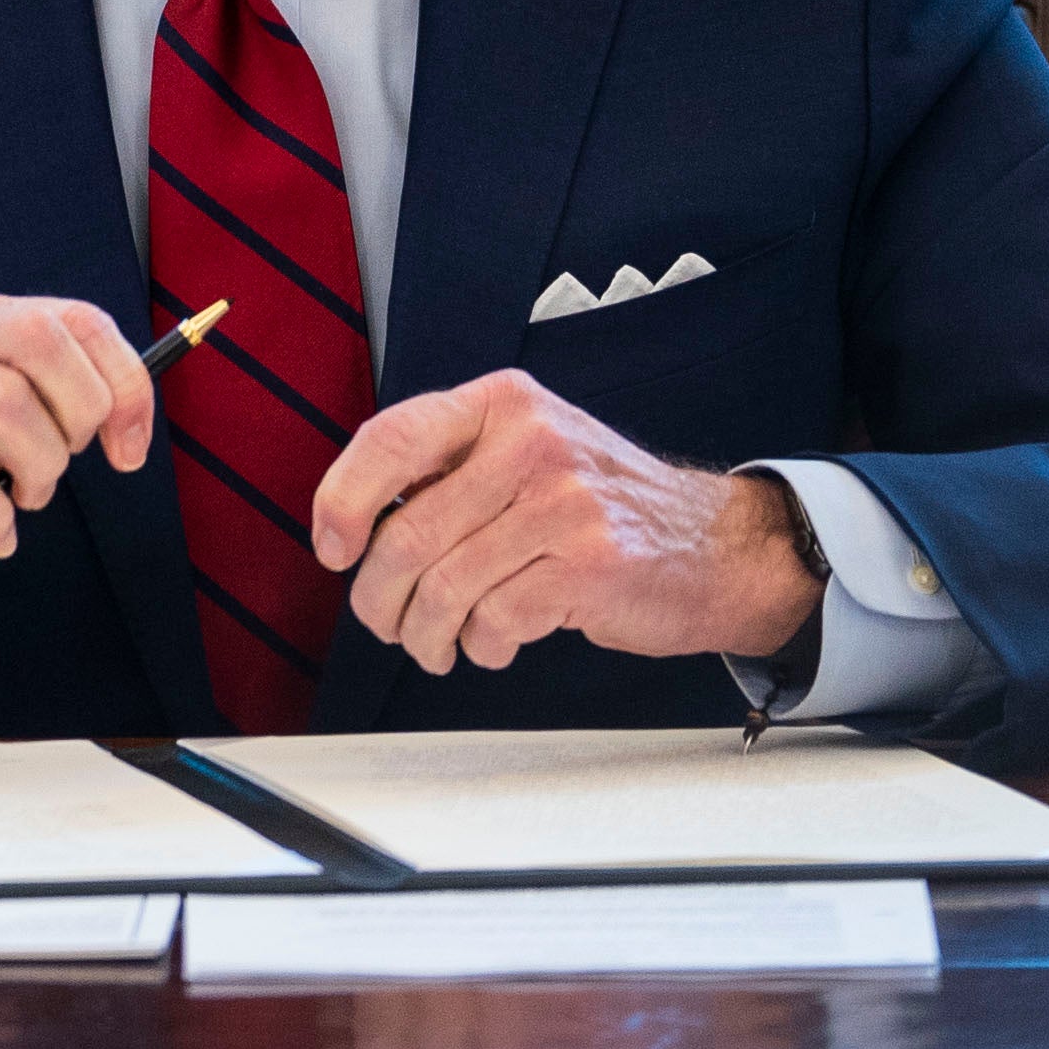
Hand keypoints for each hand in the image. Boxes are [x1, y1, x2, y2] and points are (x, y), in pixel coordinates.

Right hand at [0, 290, 154, 639]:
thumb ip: (30, 399)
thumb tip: (123, 409)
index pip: (68, 318)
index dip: (122, 379)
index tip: (130, 444)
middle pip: (38, 338)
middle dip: (83, 409)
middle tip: (70, 465)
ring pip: (2, 402)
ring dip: (40, 466)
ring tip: (25, 500)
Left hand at [305, 372, 825, 676]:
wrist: (716, 545)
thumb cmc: (604, 507)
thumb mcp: (529, 449)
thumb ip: (452, 466)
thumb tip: (351, 517)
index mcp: (504, 403)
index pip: (390, 439)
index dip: (341, 500)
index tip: (332, 548)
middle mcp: (531, 442)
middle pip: (406, 534)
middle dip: (379, 600)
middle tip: (387, 622)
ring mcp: (563, 503)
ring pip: (441, 589)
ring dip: (426, 635)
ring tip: (440, 642)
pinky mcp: (589, 566)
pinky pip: (493, 621)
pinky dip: (482, 646)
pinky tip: (496, 642)